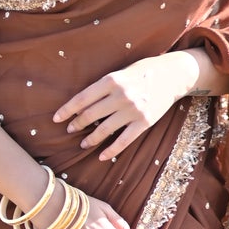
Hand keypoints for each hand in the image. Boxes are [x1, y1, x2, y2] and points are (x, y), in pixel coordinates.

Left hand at [54, 51, 203, 161]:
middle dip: (77, 124)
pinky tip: (102, 156)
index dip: (67, 110)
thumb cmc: (141, 72)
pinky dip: (111, 150)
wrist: (172, 75)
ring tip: (83, 143)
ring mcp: (133, 110)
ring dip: (91, 139)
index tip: (56, 119)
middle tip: (70, 130)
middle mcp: (121, 96)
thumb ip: (103, 87)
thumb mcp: (120, 73)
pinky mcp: (144, 122)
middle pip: (91, 115)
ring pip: (104, 130)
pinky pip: (124, 141)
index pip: (82, 99)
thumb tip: (81, 105)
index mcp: (111, 80)